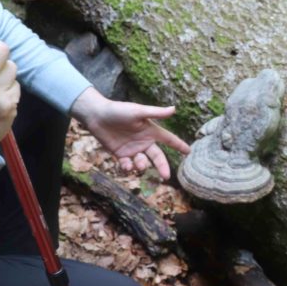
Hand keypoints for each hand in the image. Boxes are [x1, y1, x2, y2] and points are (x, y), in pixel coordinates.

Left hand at [71, 87, 189, 180]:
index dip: (179, 145)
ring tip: (137, 164)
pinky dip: (128, 167)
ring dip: (141, 166)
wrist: (97, 116)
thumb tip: (174, 109)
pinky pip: (128, 165)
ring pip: (143, 163)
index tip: (189, 152)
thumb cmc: (118, 110)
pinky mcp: (120, 154)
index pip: (168, 139)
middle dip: (163, 167)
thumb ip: (156, 113)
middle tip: (166, 177)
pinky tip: (125, 164)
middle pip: (157, 157)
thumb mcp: (138, 111)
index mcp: (150, 131)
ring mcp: (132, 149)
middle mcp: (143, 141)